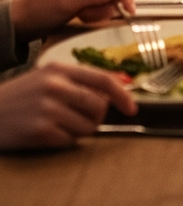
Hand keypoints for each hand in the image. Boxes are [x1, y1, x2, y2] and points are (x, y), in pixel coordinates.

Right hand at [0, 63, 136, 149]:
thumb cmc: (23, 95)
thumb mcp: (49, 76)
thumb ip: (79, 80)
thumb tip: (116, 88)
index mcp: (60, 69)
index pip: (103, 80)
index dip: (122, 94)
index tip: (132, 107)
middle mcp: (55, 87)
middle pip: (99, 106)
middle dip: (98, 117)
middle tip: (85, 118)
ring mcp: (47, 109)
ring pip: (87, 126)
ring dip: (81, 130)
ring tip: (62, 124)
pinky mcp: (39, 131)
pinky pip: (69, 141)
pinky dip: (65, 140)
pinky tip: (50, 133)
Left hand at [10, 0, 134, 41]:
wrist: (26, 21)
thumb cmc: (41, 10)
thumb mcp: (66, 3)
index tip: (130, 8)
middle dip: (105, 4)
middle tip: (89, 16)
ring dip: (99, 10)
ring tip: (81, 15)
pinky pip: (104, 2)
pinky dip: (96, 12)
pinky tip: (82, 15)